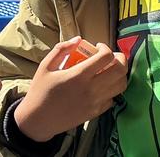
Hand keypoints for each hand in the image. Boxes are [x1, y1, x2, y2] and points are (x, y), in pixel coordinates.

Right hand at [11, 37, 127, 141]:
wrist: (38, 120)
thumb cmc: (40, 91)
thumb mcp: (45, 66)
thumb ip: (61, 49)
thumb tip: (78, 39)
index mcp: (79, 75)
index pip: (106, 57)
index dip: (106, 48)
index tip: (98, 46)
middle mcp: (91, 89)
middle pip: (120, 70)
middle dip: (120, 58)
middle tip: (111, 56)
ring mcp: (95, 102)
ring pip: (121, 85)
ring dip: (119, 74)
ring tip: (109, 70)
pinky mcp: (95, 112)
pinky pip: (113, 98)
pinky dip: (112, 89)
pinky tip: (102, 85)